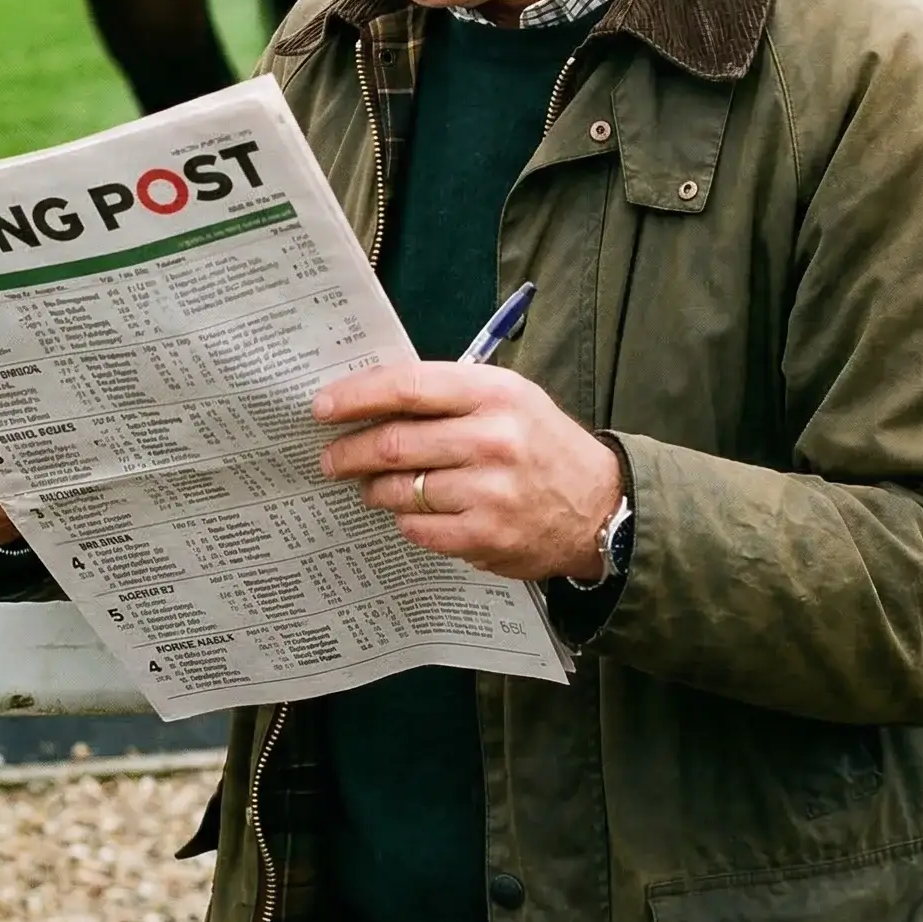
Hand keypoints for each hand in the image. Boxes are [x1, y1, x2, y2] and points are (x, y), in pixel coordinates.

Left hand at [315, 363, 622, 582]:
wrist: (600, 506)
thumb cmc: (541, 445)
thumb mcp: (509, 399)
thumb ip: (448, 396)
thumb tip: (371, 400)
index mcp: (495, 394)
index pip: (409, 386)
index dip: (357, 396)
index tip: (322, 406)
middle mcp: (493, 439)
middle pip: (394, 443)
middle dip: (350, 452)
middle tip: (330, 458)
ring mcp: (490, 491)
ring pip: (400, 489)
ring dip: (374, 489)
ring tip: (370, 486)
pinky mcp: (486, 535)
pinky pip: (418, 528)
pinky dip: (405, 520)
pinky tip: (410, 513)